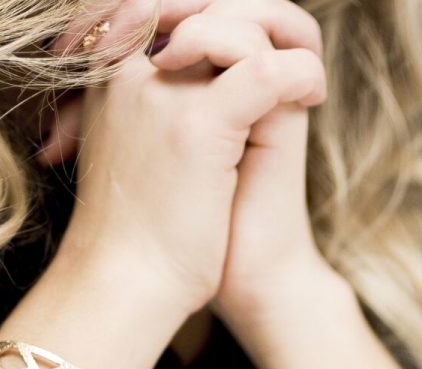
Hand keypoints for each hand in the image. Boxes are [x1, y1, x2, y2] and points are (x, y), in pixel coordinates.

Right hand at [36, 0, 326, 332]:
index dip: (211, 14)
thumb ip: (157, 105)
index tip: (248, 54)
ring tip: (303, 83)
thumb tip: (204, 80)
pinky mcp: (199, 127)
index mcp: (108, 75)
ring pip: (234, 25)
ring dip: (279, 44)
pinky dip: (298, 75)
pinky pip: (263, 69)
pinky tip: (312, 97)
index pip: (156, 7)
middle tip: (283, 55)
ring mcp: (160, 94)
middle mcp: (128, 72)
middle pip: (199, 5)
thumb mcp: (137, 150)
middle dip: (248, 20)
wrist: (127, 287)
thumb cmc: (134, 230)